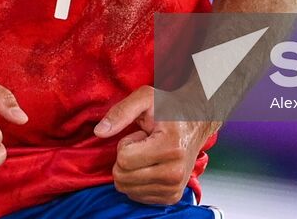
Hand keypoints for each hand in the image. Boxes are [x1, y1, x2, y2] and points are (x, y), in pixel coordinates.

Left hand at [94, 86, 214, 205]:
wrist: (197, 122)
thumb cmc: (170, 108)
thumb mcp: (145, 98)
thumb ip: (121, 112)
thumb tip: (99, 132)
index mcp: (171, 148)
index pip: (124, 159)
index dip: (126, 143)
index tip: (142, 135)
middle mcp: (174, 173)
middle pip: (122, 177)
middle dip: (126, 158)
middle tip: (144, 144)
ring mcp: (174, 188)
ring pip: (126, 189)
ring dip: (131, 170)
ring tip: (149, 153)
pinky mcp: (172, 197)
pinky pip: (136, 196)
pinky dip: (137, 181)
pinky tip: (152, 165)